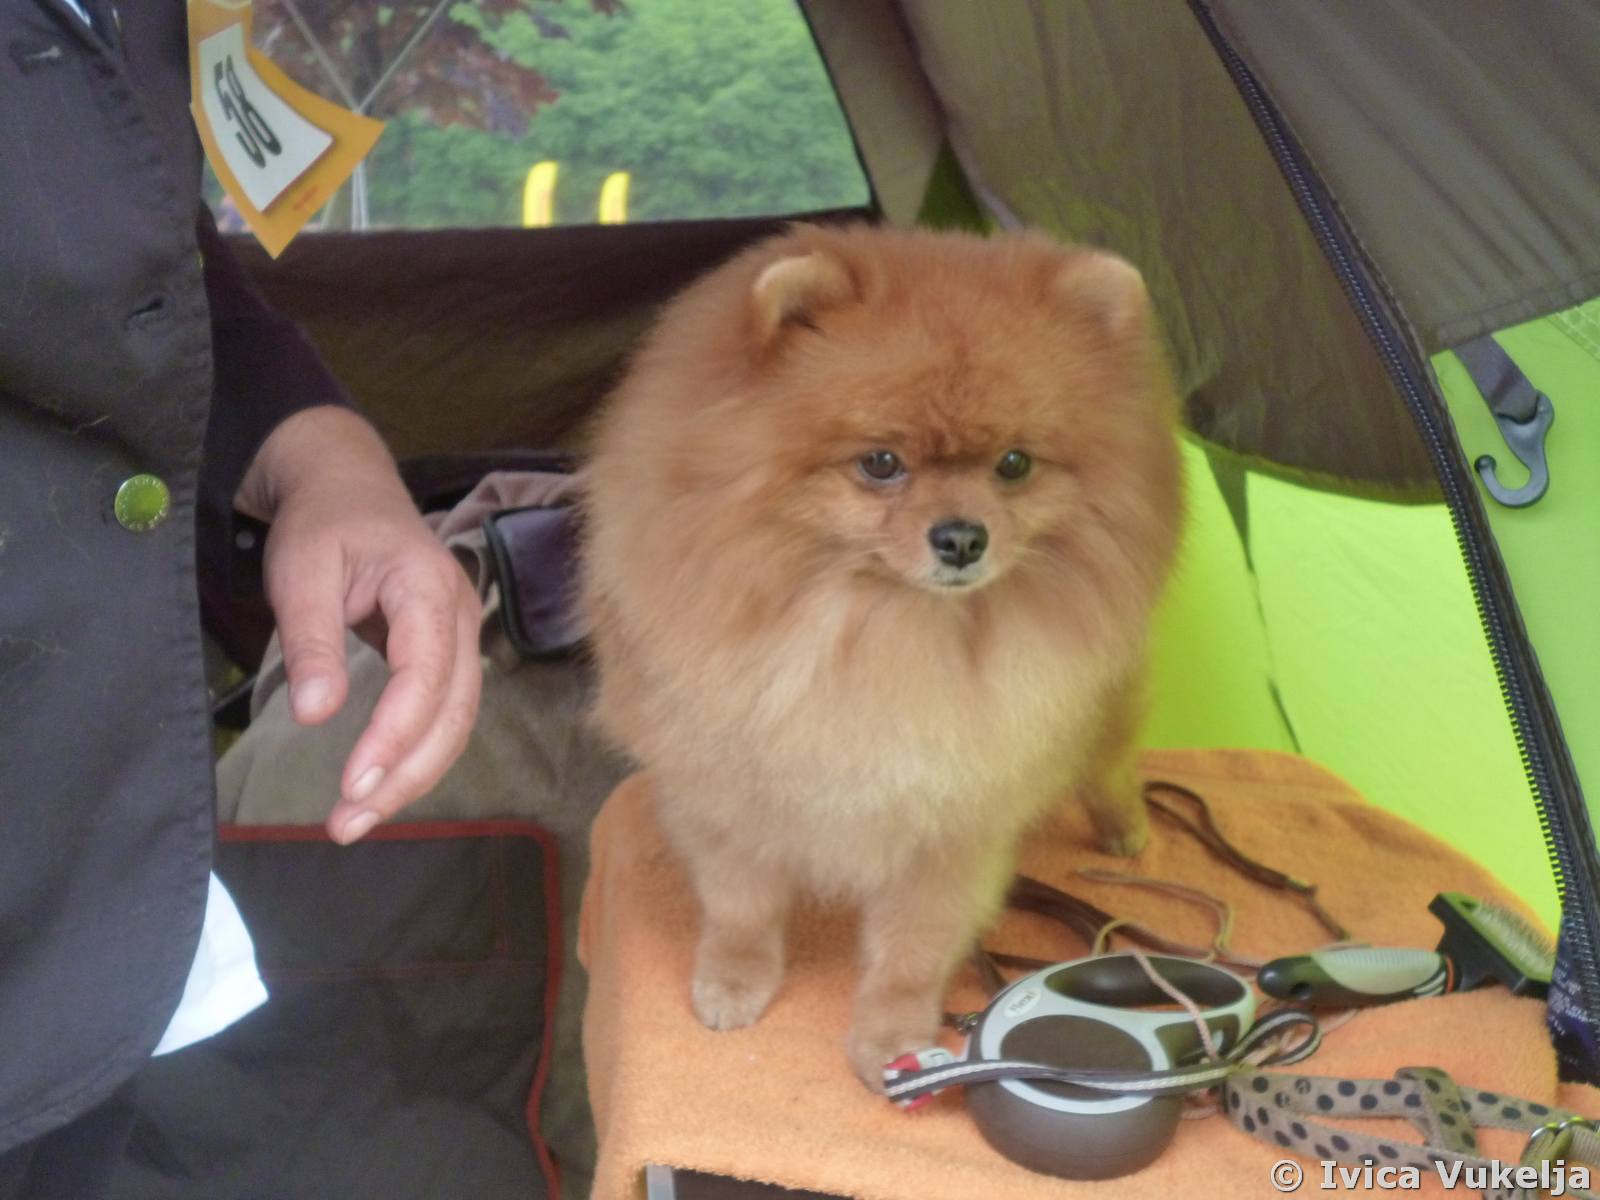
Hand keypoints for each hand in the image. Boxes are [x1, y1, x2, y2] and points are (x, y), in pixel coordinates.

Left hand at [236, 407, 482, 843]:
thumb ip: (311, 641)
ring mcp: (462, 636)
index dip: (394, 735)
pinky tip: (378, 785)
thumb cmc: (324, 524)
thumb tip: (314, 715)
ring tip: (355, 818)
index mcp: (428, 589)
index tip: (350, 783)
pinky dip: (415, 755)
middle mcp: (462, 616)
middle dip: (405, 775)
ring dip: (412, 776)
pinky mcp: (447, 654)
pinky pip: (444, 714)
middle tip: (346, 822)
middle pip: (453, 713)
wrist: (348, 487)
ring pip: (455, 722)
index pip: (425, 676)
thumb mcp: (301, 572)